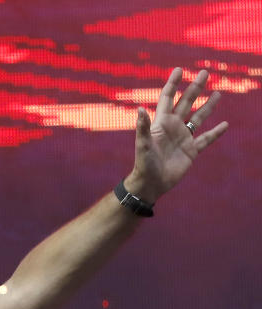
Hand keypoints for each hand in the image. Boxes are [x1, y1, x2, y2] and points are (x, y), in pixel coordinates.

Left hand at [125, 68, 227, 202]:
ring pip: (198, 118)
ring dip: (208, 106)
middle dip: (195, 88)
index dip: (173, 84)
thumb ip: (142, 127)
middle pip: (186, 103)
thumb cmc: (143, 163)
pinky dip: (215, 132)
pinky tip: (224, 125)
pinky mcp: (191, 151)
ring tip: (218, 93)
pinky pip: (206, 139)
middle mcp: (173, 127)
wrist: (151, 184)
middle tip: (205, 73)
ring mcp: (183, 138)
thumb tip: (139, 109)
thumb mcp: (142, 144)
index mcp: (161, 123)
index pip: (167, 98)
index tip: (180, 69)